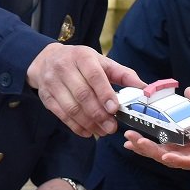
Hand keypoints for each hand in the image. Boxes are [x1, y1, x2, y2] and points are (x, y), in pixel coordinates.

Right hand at [27, 44, 142, 137]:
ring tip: (102, 131)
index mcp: (82, 57)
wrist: (47, 60)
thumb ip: (123, 75)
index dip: (105, 93)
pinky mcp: (46, 96)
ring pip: (71, 107)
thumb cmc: (81, 62)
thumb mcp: (102, 62)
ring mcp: (52, 82)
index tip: (115, 109)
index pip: (94, 76)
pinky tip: (88, 132)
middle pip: (82, 94)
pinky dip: (76, 126)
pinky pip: (61, 115)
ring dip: (89, 123)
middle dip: (99, 114)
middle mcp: (64, 67)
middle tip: (112, 127)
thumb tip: (144, 88)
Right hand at [122, 87, 189, 170]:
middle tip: (127, 137)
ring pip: (168, 157)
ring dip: (152, 151)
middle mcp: (186, 152)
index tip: (131, 132)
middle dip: (142, 145)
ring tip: (137, 144)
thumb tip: (188, 90)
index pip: (161, 141)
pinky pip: (187, 162)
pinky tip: (164, 156)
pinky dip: (176, 160)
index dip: (146, 138)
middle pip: (159, 150)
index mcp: (186, 142)